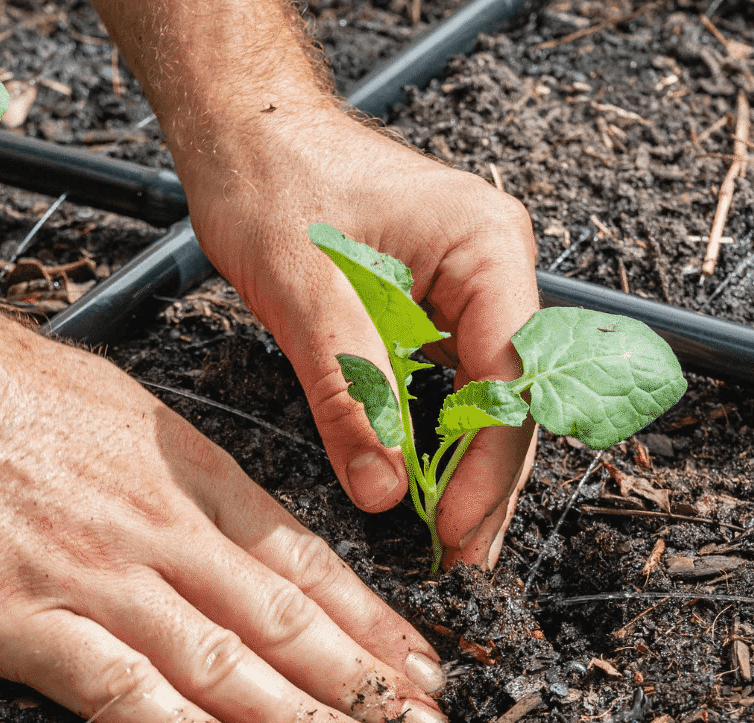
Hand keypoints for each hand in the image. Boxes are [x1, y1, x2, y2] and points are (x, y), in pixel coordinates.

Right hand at [0, 325, 448, 722]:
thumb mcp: (104, 406)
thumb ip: (167, 472)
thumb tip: (218, 522)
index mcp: (177, 468)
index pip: (300, 556)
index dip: (370, 619)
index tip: (423, 660)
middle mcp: (152, 522)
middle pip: (283, 614)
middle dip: (367, 679)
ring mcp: (88, 569)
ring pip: (220, 656)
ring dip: (300, 720)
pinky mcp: (13, 614)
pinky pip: (114, 684)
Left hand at [182, 108, 540, 569]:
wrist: (241, 132)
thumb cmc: (274, 175)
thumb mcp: (306, 289)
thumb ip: (349, 388)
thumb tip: (383, 487)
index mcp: (486, 249)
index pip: (512, 379)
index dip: (488, 465)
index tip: (454, 528)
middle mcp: (489, 273)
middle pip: (508, 400)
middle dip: (484, 483)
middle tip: (460, 560)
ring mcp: (461, 295)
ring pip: (478, 402)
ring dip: (460, 469)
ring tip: (446, 540)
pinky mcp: (425, 314)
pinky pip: (439, 389)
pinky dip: (427, 440)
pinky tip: (416, 488)